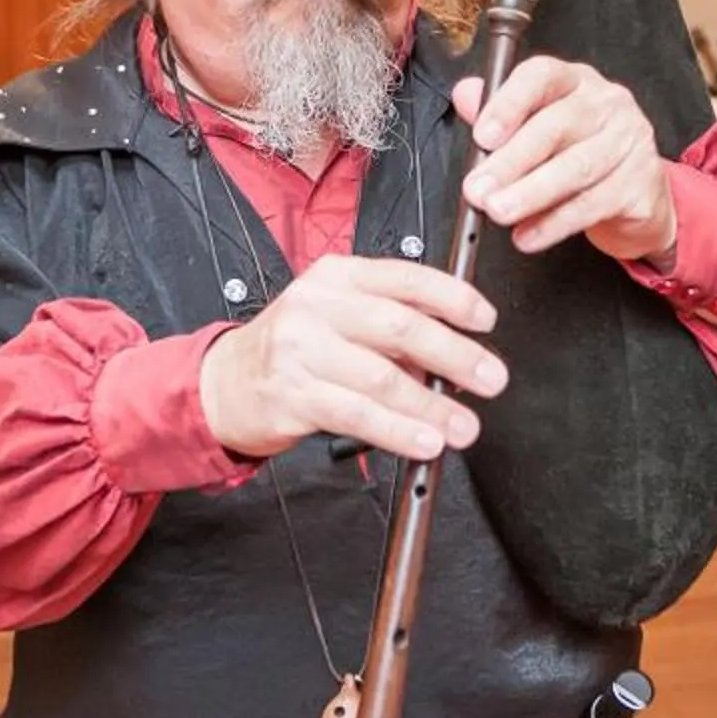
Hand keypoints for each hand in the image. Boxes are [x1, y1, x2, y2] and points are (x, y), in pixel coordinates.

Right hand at [197, 254, 508, 466]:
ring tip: (465, 426)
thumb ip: (391, 329)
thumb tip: (456, 360)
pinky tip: (425, 442)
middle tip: (491, 378)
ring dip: (432, 406)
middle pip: (400, 327)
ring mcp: (301, 349)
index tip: (486, 320)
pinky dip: (399, 431)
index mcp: (338, 276)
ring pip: (382, 378)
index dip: (453, 298)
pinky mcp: (292, 394)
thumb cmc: (294, 349)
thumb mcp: (338, 317)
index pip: (406, 277)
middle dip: (455, 355)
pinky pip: (357, 415)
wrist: (225, 383)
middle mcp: (318, 306)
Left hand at [454, 57, 676, 266]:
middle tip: (479, 189)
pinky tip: (529, 234)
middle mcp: (606, 104)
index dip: (509, 103)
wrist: (636, 197)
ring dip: (530, 193)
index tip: (483, 136)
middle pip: (557, 126)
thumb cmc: (580, 154)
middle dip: (511, 161)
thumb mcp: (538, 128)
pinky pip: (593, 204)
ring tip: (499, 211)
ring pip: (576, 168)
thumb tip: (466, 96)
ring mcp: (629, 142)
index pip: (542, 76)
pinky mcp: (641, 184)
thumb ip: (500, 113)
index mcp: (575, 81)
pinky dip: (555, 223)